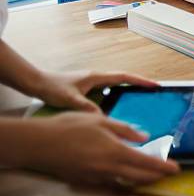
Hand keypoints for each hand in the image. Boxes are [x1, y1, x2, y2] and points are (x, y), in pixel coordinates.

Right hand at [22, 113, 179, 184]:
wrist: (38, 144)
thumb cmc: (69, 127)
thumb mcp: (101, 120)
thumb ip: (125, 130)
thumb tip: (144, 136)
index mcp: (115, 152)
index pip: (147, 163)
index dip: (164, 167)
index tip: (176, 168)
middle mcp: (108, 169)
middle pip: (140, 177)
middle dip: (157, 176)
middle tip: (168, 172)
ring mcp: (96, 177)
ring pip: (126, 182)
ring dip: (141, 179)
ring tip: (151, 174)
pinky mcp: (86, 181)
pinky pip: (111, 184)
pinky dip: (123, 181)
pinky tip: (126, 176)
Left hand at [34, 71, 157, 113]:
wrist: (37, 83)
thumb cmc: (52, 88)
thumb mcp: (70, 99)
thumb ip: (86, 108)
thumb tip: (103, 118)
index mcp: (96, 77)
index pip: (124, 77)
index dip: (140, 81)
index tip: (155, 85)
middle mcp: (97, 77)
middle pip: (123, 79)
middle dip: (139, 84)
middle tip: (153, 91)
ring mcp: (92, 82)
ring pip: (116, 85)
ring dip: (128, 89)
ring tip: (140, 98)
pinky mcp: (87, 88)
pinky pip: (108, 90)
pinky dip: (117, 95)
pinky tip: (117, 105)